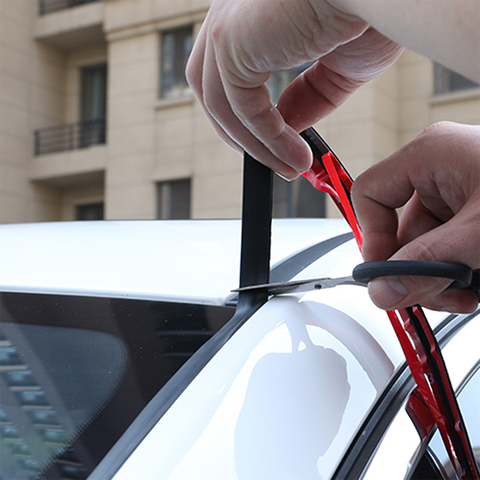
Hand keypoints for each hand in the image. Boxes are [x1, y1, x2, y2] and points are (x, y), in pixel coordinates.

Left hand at [186, 0, 402, 178]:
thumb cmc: (372, 10)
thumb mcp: (337, 67)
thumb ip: (306, 98)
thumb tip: (287, 127)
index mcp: (250, 11)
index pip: (228, 71)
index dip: (243, 113)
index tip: (269, 144)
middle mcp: (229, 10)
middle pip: (211, 87)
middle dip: (237, 131)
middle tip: (269, 162)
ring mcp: (226, 22)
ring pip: (221, 104)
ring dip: (255, 145)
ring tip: (289, 168)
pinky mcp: (231, 40)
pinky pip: (241, 109)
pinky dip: (266, 140)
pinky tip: (293, 156)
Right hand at [352, 122, 479, 312]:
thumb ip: (427, 264)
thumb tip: (382, 291)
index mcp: (430, 155)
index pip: (370, 194)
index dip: (373, 236)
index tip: (387, 274)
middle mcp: (439, 171)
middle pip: (398, 230)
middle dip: (417, 269)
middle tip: (437, 294)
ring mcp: (458, 193)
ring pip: (423, 246)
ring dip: (441, 278)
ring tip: (469, 292)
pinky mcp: (474, 213)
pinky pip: (447, 249)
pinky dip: (458, 274)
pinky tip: (477, 285)